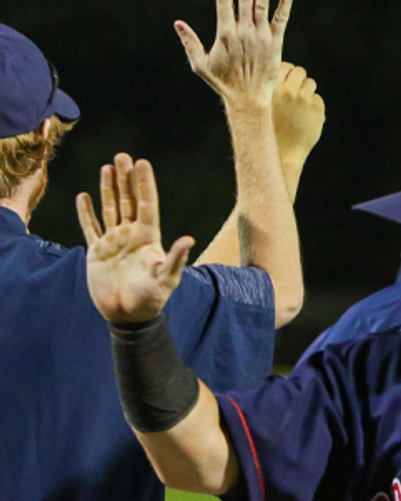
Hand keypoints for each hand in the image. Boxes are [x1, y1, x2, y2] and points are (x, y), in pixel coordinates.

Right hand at [79, 155, 192, 322]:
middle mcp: (131, 236)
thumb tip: (188, 239)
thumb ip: (175, 259)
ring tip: (107, 167)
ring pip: (110, 209)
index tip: (142, 162)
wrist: (128, 316)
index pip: (146, 204)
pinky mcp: (98, 251)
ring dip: (108, 189)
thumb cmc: (151, 300)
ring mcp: (114, 242)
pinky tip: (84, 196)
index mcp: (148, 238)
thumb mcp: (166, 279)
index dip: (144, 184)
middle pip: (128, 201)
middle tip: (122, 156)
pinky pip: (90, 227)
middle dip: (125, 179)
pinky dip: (86, 212)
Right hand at [175, 0, 292, 106]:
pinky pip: (281, 18)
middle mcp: (244, 31)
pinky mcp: (276, 42)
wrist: (248, 99)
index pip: (224, 0)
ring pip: (262, 3)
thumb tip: (177, 23)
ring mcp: (261, 36)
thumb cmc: (223, 82)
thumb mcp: (200, 64)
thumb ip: (189, 42)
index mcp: (225, 32)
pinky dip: (285, 3)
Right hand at [273, 62, 324, 163]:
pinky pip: (318, 99)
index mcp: (272, 88)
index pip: (284, 66)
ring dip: (306, 92)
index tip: (285, 81)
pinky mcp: (317, 108)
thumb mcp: (261, 106)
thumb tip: (277, 72)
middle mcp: (288, 90)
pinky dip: (313, 106)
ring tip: (299, 107)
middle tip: (294, 93)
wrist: (282, 154)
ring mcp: (304, 99)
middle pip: (299, 71)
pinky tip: (305, 118)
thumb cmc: (268, 130)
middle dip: (298, 80)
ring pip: (310, 83)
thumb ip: (268, 88)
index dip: (286, 73)